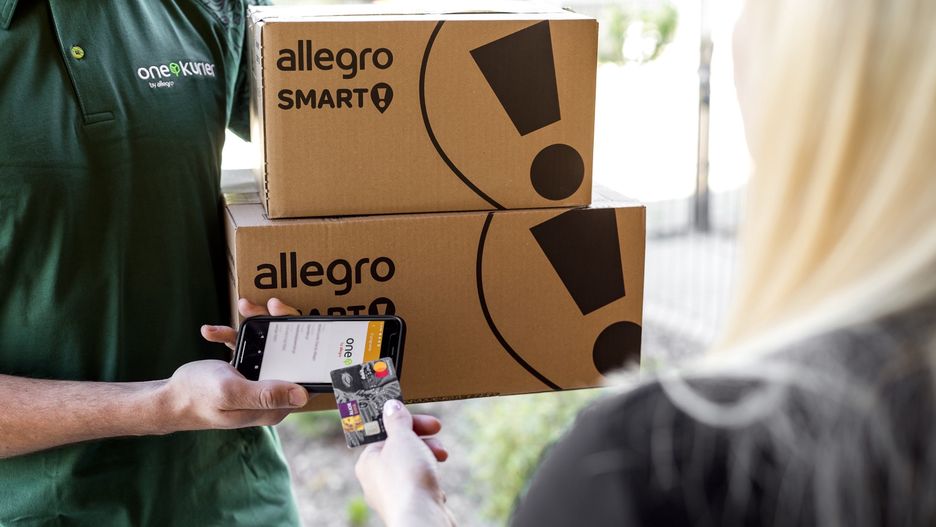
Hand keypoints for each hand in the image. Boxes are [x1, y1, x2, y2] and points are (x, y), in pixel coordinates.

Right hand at [157, 297, 308, 432]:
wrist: (168, 399)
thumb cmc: (197, 397)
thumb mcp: (232, 392)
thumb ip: (265, 394)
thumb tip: (303, 395)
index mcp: (274, 405)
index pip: (303, 373)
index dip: (306, 346)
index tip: (294, 320)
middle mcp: (271, 395)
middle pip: (289, 354)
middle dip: (279, 325)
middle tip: (268, 304)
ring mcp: (257, 382)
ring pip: (268, 346)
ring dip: (255, 324)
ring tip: (244, 305)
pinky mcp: (244, 372)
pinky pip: (246, 348)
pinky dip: (231, 336)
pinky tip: (212, 332)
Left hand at [356, 400, 455, 526]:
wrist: (422, 517)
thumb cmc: (407, 478)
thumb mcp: (402, 438)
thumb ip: (397, 420)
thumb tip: (390, 406)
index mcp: (367, 462)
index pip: (386, 434)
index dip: (408, 423)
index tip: (427, 421)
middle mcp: (375, 480)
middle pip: (401, 449)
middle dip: (423, 440)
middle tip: (437, 433)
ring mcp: (392, 495)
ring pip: (413, 467)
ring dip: (429, 458)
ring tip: (441, 457)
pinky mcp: (409, 507)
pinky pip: (421, 486)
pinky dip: (430, 482)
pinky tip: (436, 487)